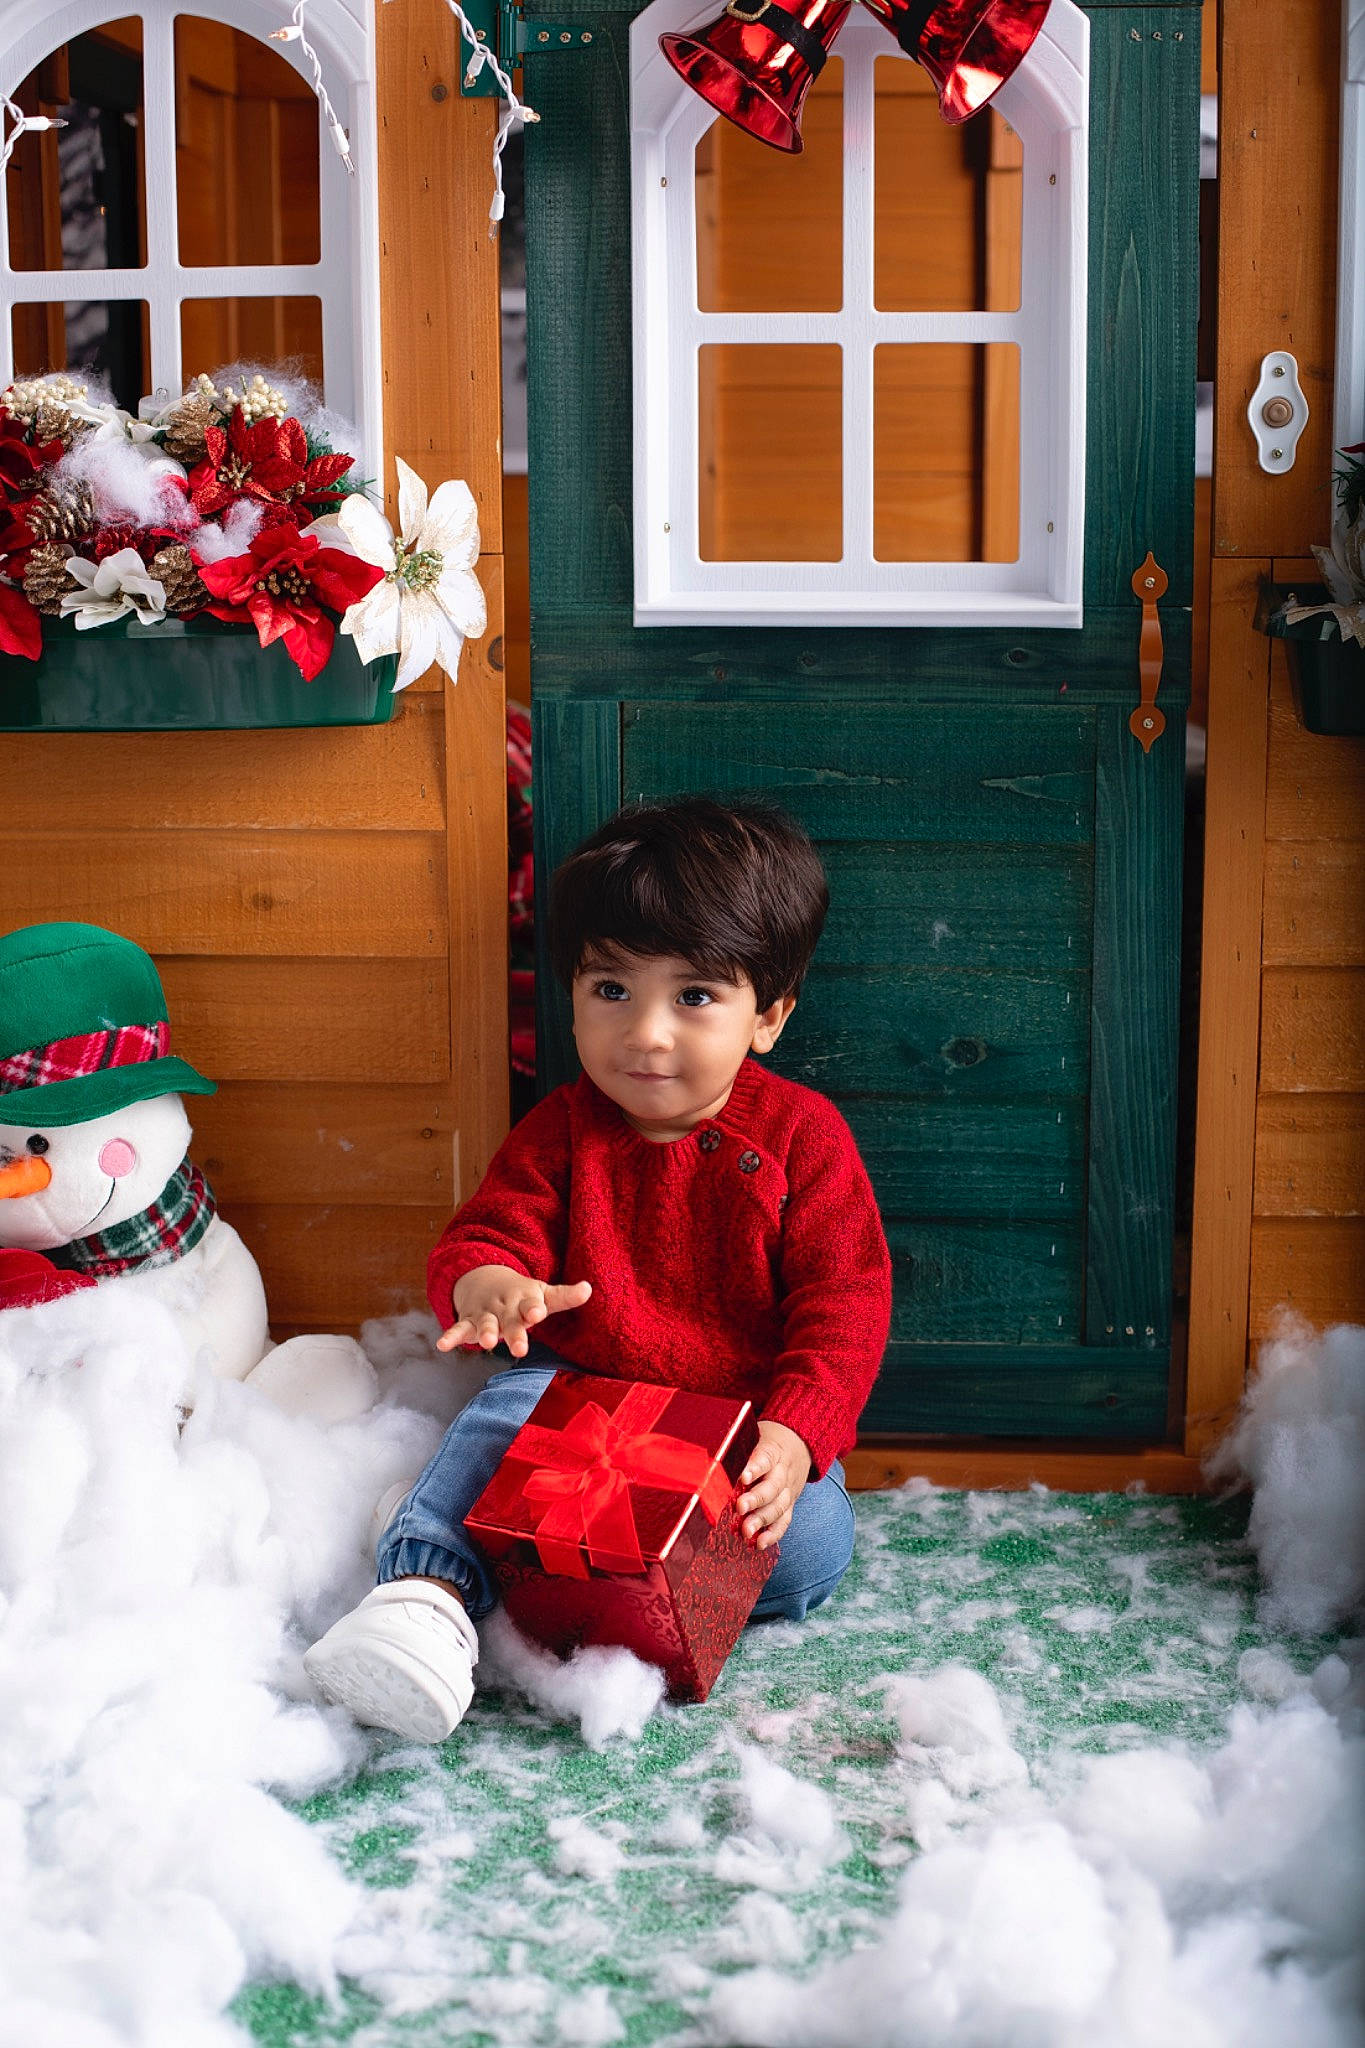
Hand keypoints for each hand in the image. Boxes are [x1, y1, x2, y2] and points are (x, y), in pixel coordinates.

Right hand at [436, 1265, 592, 1355]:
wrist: (485, 1279)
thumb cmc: (521, 1294)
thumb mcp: (542, 1293)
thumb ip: (564, 1296)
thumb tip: (589, 1288)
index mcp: (524, 1299)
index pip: (531, 1304)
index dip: (533, 1308)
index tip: (537, 1313)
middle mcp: (504, 1306)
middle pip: (510, 1321)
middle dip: (514, 1333)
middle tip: (520, 1348)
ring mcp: (485, 1313)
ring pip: (484, 1324)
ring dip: (484, 1332)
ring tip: (485, 1343)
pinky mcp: (468, 1321)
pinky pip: (458, 1329)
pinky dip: (450, 1336)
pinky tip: (442, 1345)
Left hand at [737, 1419, 811, 1549]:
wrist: (799, 1443)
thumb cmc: (767, 1441)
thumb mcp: (754, 1434)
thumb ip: (737, 1447)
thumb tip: (705, 1458)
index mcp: (773, 1450)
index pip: (765, 1458)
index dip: (755, 1468)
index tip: (743, 1477)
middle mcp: (783, 1472)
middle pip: (773, 1486)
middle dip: (756, 1499)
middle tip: (740, 1508)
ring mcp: (788, 1490)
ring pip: (779, 1506)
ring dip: (763, 1520)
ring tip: (746, 1532)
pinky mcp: (789, 1504)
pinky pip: (784, 1521)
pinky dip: (773, 1534)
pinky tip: (760, 1544)